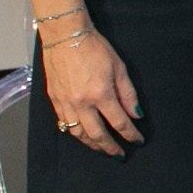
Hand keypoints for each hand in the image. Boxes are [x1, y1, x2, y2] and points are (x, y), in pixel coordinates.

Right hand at [41, 25, 141, 157]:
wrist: (65, 37)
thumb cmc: (95, 48)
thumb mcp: (119, 68)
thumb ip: (128, 94)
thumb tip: (136, 114)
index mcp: (100, 94)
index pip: (119, 122)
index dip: (130, 134)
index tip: (138, 141)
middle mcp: (81, 103)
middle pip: (97, 134)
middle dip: (110, 147)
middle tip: (120, 155)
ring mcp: (65, 103)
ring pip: (78, 133)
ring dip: (91, 145)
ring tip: (102, 149)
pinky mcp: (54, 100)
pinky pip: (64, 124)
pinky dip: (75, 133)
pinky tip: (83, 136)